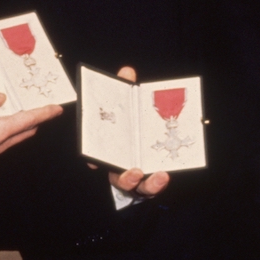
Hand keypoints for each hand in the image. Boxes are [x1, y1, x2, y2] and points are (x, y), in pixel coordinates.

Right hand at [0, 88, 61, 170]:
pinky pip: (3, 139)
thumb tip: (0, 98)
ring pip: (15, 136)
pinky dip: (8, 128)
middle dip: (35, 117)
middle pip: (25, 130)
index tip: (57, 108)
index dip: (45, 113)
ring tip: (18, 106)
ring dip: (20, 123)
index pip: (29, 120)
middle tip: (37, 102)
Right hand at [81, 65, 169, 197]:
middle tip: (134, 171)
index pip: (96, 159)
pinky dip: (159, 183)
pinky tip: (165, 174)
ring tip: (160, 176)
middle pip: (118, 178)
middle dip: (125, 177)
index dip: (94, 161)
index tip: (95, 162)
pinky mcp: (151, 181)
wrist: (147, 135)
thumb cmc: (131, 123)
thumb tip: (127, 72)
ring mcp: (136, 177)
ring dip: (148, 185)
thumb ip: (126, 90)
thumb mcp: (129, 105)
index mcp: (110, 150)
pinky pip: (153, 187)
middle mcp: (120, 167)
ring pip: (138, 187)